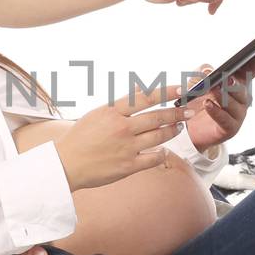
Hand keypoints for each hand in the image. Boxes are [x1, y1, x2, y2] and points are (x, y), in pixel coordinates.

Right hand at [52, 79, 194, 190]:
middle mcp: (121, 128)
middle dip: (177, 112)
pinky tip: (164, 150)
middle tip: (189, 110)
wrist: (65, 164)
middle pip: (158, 117)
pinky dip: (162, 153)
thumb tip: (141, 92)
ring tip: (178, 127)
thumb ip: (120, 105)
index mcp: (112, 111)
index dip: (166, 91)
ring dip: (172, 130)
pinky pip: (154, 158)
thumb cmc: (81, 138)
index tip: (181, 88)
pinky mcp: (128, 166)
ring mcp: (126, 148)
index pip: (145, 97)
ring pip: (159, 136)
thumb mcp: (97, 114)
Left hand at [180, 47, 254, 150]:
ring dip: (223, 95)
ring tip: (213, 88)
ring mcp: (237, 115)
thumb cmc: (197, 102)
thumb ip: (202, 73)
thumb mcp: (196, 83)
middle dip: (234, 82)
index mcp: (237, 85)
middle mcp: (241, 99)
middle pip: (241, 88)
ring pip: (234, 103)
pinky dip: (216, 111)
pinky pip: (225, 119)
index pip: (250, 71)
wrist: (190, 129)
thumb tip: (208, 70)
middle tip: (226, 77)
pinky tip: (208, 104)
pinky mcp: (230, 128)